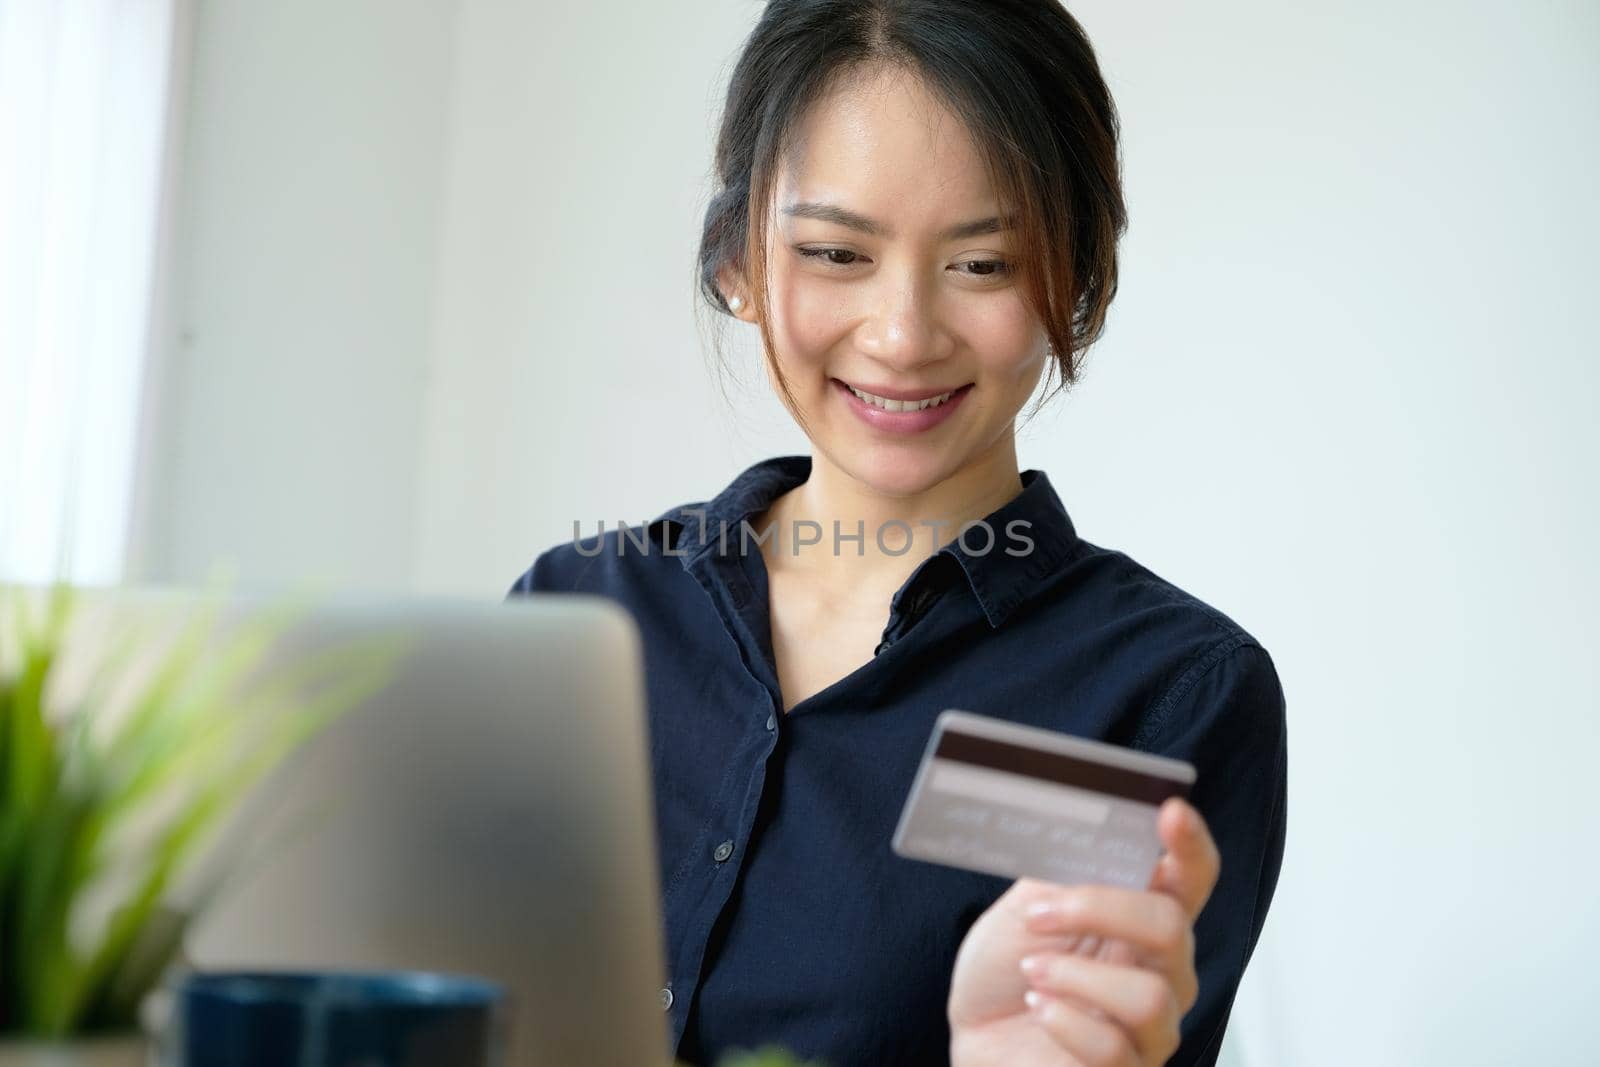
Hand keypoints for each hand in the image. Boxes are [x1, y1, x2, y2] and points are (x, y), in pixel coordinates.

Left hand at [947, 797, 1221, 1065]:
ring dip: (1076, 977)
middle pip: (1171, 927)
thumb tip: (1082, 825)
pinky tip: (1039, 1009)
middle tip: (1040, 913)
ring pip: (1151, 995)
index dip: (1190, 844)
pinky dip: (1065, 1020)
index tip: (1171, 811)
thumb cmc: (1005, 972)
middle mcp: (1162, 970)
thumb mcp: (1025, 908)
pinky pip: (1115, 1048)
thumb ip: (1062, 874)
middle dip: (1099, 909)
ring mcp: (1151, 1027)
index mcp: (1142, 917)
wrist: (975, 1037)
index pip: (1191, 877)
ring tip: (1032, 974)